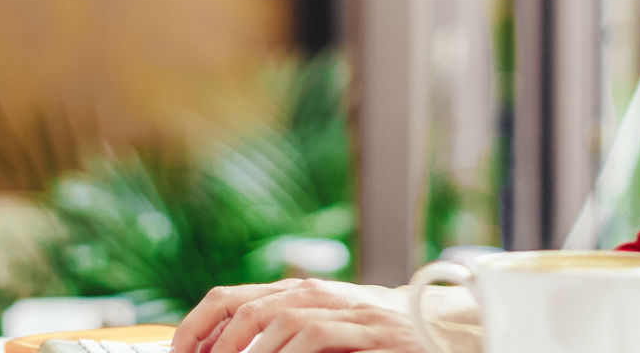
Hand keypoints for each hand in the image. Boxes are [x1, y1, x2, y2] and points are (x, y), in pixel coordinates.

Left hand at [170, 278, 449, 352]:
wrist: (444, 331)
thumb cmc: (378, 337)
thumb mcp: (324, 332)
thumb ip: (283, 336)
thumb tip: (223, 350)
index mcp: (297, 293)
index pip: (228, 299)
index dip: (195, 328)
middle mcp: (316, 294)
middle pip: (246, 309)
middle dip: (217, 347)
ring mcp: (343, 309)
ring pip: (279, 321)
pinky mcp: (368, 330)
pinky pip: (316, 335)